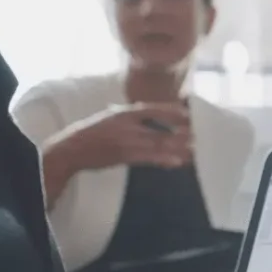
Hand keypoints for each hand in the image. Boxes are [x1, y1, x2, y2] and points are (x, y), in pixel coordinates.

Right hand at [57, 103, 192, 171]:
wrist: (72, 148)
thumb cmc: (92, 132)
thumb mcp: (111, 116)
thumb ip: (130, 114)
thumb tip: (147, 110)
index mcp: (124, 112)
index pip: (152, 109)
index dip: (171, 111)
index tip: (187, 114)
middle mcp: (127, 124)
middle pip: (160, 128)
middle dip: (181, 133)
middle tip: (198, 136)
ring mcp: (127, 141)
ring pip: (158, 144)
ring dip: (178, 148)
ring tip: (194, 150)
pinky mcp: (124, 156)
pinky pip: (148, 158)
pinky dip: (164, 160)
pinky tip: (177, 162)